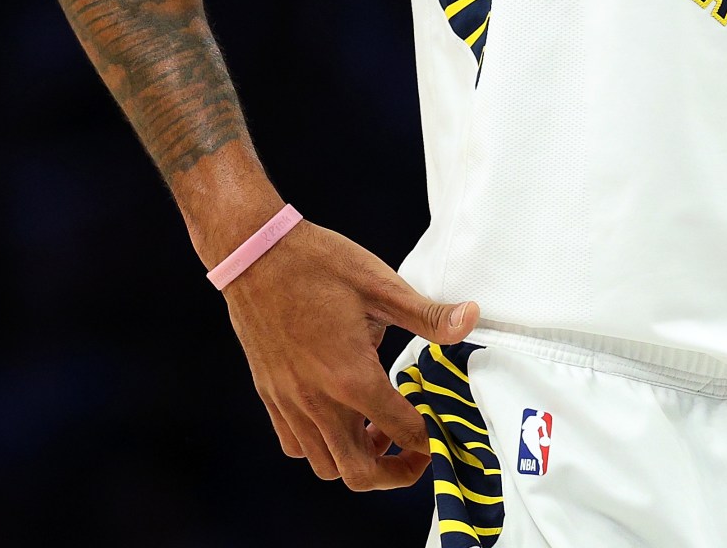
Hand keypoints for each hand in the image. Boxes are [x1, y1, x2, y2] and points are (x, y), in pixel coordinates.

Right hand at [220, 218, 479, 489]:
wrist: (254, 253)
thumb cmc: (318, 264)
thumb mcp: (381, 284)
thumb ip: (428, 314)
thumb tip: (472, 318)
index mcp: (352, 377)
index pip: (402, 431)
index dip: (430, 439)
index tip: (443, 431)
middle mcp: (317, 401)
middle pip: (359, 473)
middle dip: (395, 473)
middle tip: (414, 452)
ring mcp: (289, 403)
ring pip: (325, 465)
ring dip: (357, 459)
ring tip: (377, 429)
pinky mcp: (271, 396)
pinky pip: (296, 445)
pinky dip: (321, 446)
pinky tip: (339, 415)